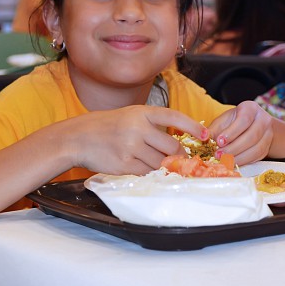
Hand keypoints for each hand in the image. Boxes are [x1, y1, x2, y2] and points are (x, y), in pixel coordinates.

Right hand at [61, 106, 206, 174]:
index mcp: (143, 112)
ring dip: (164, 166)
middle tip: (182, 159)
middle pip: (172, 146)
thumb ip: (153, 126)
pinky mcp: (125, 164)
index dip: (193, 126)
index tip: (205, 134)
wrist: (79, 138)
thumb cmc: (108, 126)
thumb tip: (177, 142)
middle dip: (180, 155)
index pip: (174, 117)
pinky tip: (144, 168)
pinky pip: (147, 172)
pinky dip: (150, 172)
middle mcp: (138, 128)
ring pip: (161, 162)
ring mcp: (131, 147)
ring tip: (159, 163)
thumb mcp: (131, 116)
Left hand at [208, 101, 274, 164]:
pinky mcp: (267, 147)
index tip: (220, 141)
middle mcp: (263, 120)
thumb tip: (203, 138)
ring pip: (256, 148)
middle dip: (234, 148)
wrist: (252, 126)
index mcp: (250, 109)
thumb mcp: (223, 121)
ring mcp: (268, 134)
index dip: (232, 132)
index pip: (244, 120)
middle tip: (218, 155)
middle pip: (252, 136)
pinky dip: (244, 161)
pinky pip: (257, 156)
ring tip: (224, 160)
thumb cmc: (233, 122)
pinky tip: (232, 162)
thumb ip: (214, 130)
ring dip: (239, 157)